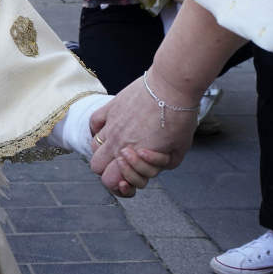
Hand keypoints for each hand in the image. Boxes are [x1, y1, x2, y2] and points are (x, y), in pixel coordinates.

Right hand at [90, 75, 198, 194]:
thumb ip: (159, 166)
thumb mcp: (177, 153)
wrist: (171, 87)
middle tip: (125, 165)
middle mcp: (117, 143)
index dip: (119, 185)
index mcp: (133, 157)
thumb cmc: (179, 120)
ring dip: (104, 150)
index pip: (110, 181)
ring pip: (93, 147)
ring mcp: (111, 125)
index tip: (130, 180)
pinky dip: (98, 130)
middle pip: (96, 167)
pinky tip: (111, 129)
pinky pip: (93, 123)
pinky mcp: (111, 108)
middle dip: (109, 170)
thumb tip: (148, 167)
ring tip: (121, 145)